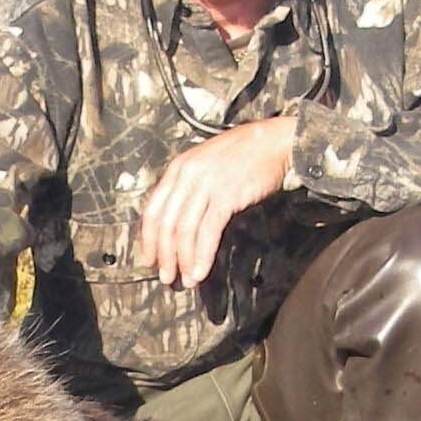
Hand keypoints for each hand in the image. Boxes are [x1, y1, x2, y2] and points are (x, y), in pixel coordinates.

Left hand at [136, 115, 296, 287]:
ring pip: (185, 230)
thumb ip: (188, 186)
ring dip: (184, 259)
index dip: (147, 239)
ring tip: (186, 278)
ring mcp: (206, 185)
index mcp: (179, 168)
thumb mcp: (205, 163)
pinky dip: (203, 254)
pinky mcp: (226, 195)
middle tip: (166, 275)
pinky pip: (208, 231)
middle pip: (166, 223)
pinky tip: (202, 269)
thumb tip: (177, 219)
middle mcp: (188, 175)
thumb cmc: (243, 154)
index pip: (152, 209)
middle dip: (164, 255)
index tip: (149, 258)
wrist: (273, 141)